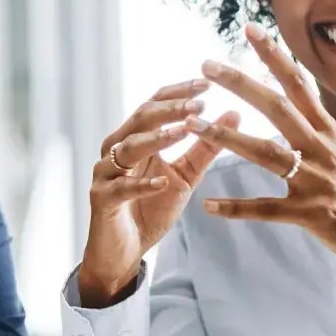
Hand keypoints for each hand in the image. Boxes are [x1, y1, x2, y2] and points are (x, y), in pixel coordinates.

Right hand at [77, 78, 240, 306]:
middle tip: (198, 103)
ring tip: (183, 131)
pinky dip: (142, 185)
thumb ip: (205, 147)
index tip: (207, 84)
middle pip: (140, 118)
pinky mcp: (102, 199)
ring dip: (156, 138)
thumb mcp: (185, 176)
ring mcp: (106, 173)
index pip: (154, 105)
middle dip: (170, 109)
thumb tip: (234, 114)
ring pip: (127, 148)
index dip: (178, 93)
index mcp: (135, 139)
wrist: (124, 251)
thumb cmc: (150, 209)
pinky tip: (162, 181)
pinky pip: (122, 188)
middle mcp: (116, 149)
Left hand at [190, 23, 335, 321]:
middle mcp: (323, 150)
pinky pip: (266, 209)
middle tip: (206, 65)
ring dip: (226, 138)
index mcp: (330, 133)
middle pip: (277, 107)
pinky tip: (210, 206)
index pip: (299, 85)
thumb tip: (306, 110)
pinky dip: (237, 208)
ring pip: (265, 153)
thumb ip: (324, 134)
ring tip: (193, 125)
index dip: (274, 56)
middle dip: (241, 83)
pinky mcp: (312, 215)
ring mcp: (317, 181)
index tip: (249, 30)